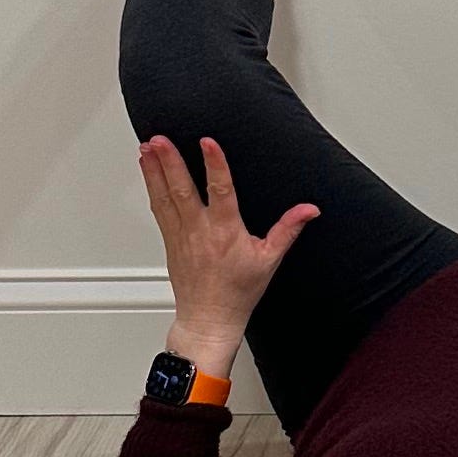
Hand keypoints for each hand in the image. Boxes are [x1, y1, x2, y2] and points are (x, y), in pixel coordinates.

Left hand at [138, 134, 320, 338]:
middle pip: (182, 190)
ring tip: (148, 146)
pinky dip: (151, 185)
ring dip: (154, 170)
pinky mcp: (170, 240)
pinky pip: (158, 207)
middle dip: (170, 162)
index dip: (215, 165)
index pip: (221, 191)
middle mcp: (200, 231)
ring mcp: (181, 234)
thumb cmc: (238, 291)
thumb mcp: (270, 259)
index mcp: (226, 232)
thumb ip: (288, 229)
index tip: (208, 143)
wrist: (210, 318)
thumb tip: (309, 210)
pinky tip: (147, 169)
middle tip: (161, 139)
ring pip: (164, 196)